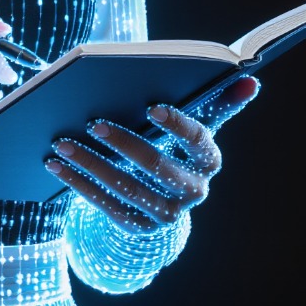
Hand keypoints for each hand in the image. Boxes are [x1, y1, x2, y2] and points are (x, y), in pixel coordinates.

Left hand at [44, 74, 259, 231]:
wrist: (162, 197)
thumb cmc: (174, 147)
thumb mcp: (193, 126)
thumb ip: (217, 101)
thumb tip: (250, 79)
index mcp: (208, 161)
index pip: (198, 142)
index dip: (177, 125)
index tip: (151, 105)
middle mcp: (192, 191)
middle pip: (158, 166)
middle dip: (124, 143)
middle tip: (92, 121)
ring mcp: (165, 213)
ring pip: (126, 187)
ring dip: (91, 164)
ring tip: (62, 142)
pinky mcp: (138, 227)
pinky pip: (105, 206)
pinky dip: (79, 183)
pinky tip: (55, 165)